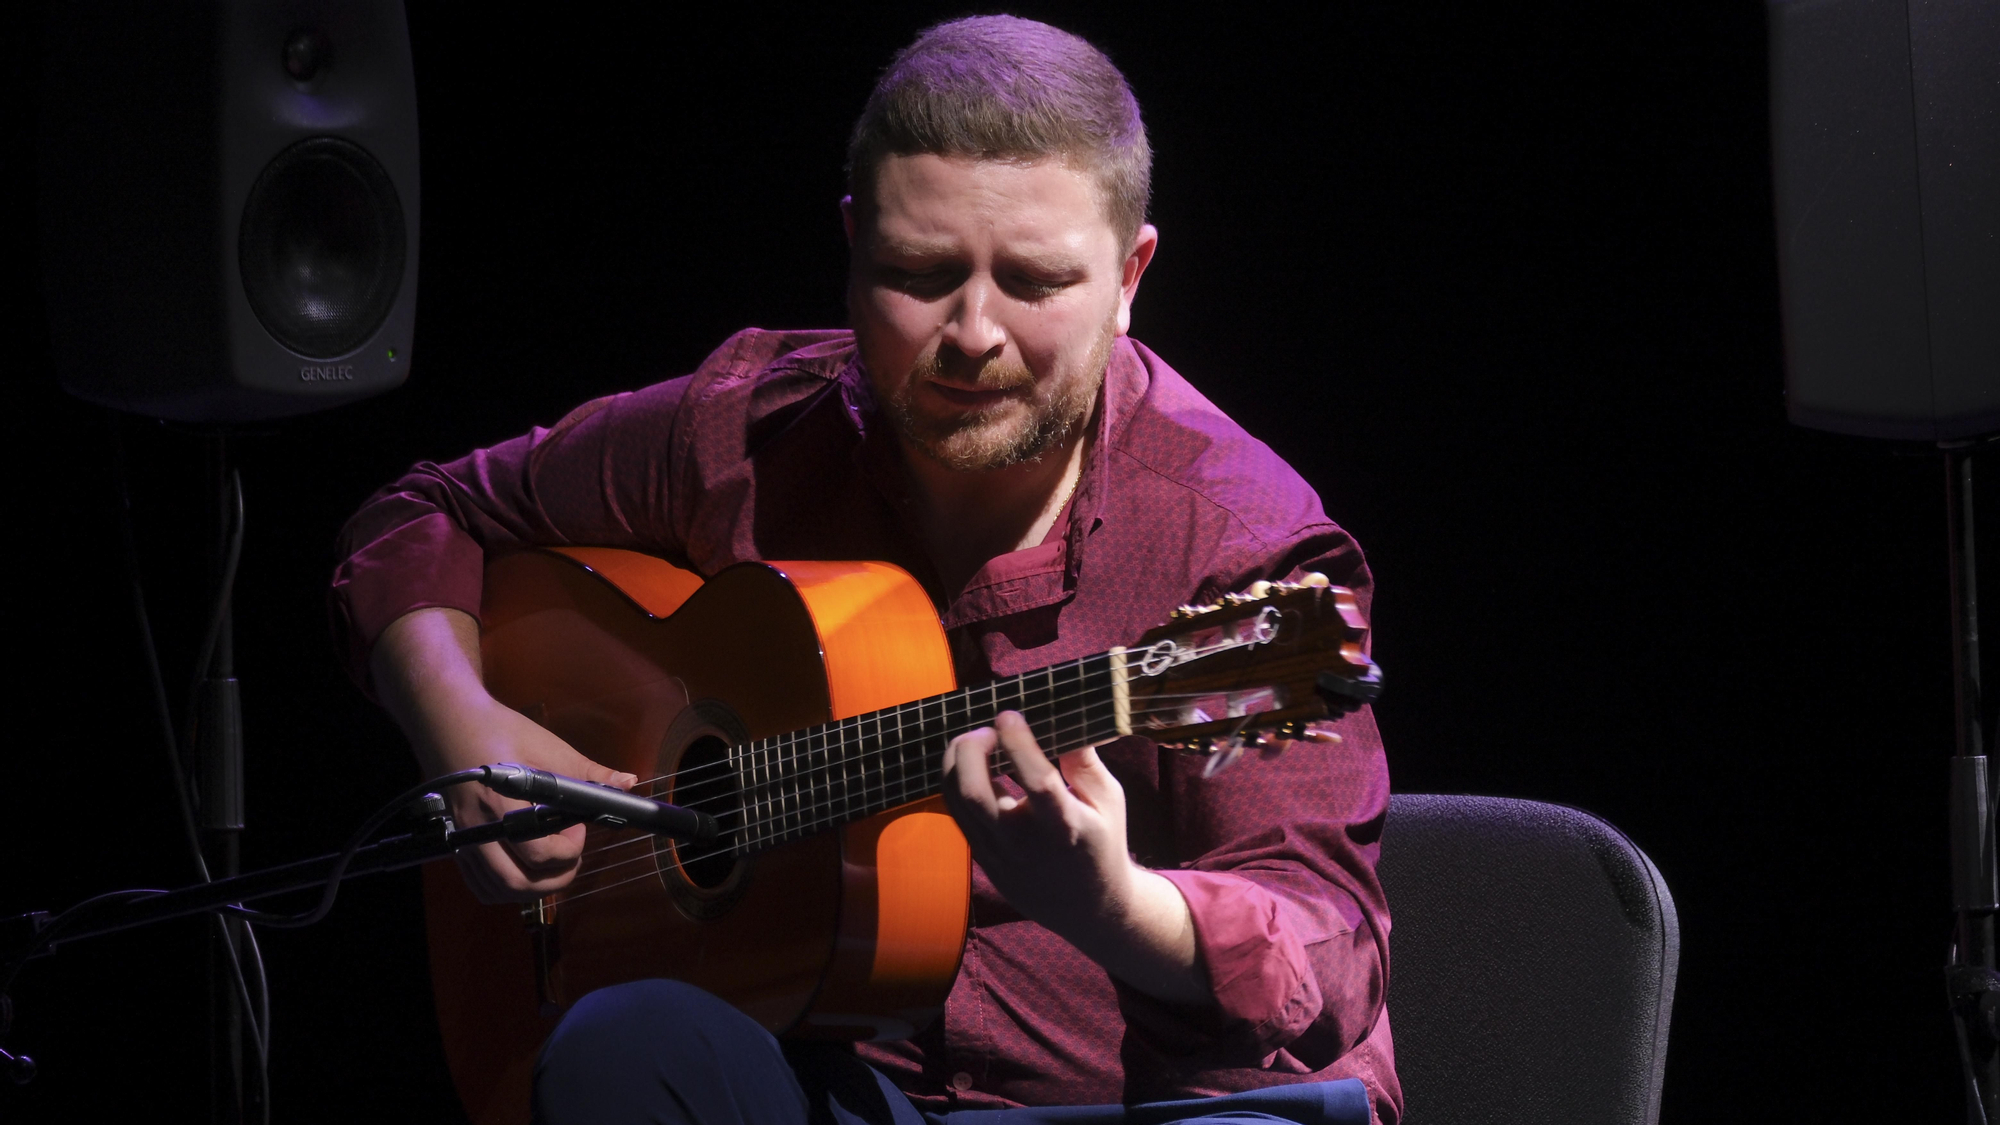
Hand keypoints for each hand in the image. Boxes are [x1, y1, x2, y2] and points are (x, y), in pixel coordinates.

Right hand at [427, 698, 637, 904]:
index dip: (570, 848)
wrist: (449, 721)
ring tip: (552, 865)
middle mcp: (477, 828)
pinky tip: (525, 871)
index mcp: (501, 802)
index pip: (539, 852)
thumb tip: (628, 781)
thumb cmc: (499, 730)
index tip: (578, 825)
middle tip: (572, 855)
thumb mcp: (547, 746)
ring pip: (498, 890)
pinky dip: (506, 889)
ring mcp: (463, 839)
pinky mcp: (456, 843)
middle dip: (556, 879)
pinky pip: (480, 884)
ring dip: (533, 889)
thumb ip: (588, 771)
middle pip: (518, 883)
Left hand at [942, 712, 1207, 1002]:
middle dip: (970, 749)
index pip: (1036, 782)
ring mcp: (998, 854)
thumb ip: (1086, 762)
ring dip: (957, 760)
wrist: (1088, 908)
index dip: (1017, 743)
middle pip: (975, 793)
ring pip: (957, 801)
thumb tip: (1066, 718)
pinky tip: (974, 763)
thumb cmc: (1101, 843)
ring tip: (978, 740)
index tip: (1009, 714)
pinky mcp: (982, 859)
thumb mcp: (1109, 801)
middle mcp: (1025, 844)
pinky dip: (958, 780)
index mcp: (1065, 827)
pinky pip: (957, 812)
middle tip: (987, 730)